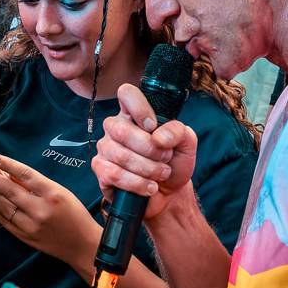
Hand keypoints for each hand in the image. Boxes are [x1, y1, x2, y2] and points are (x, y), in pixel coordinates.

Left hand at [0, 152, 100, 269]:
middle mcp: (41, 209)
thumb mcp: (61, 192)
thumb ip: (37, 184)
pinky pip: (4, 220)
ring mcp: (31, 225)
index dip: (6, 164)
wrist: (83, 245)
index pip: (24, 174)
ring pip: (3, 205)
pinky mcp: (25, 237)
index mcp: (53, 194)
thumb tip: (12, 172)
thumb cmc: (75, 214)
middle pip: (9, 189)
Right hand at [91, 84, 197, 220]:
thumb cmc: (174, 163)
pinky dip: (137, 183)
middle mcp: (116, 127)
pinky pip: (114, 174)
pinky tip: (149, 187)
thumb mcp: (186, 144)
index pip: (126, 93)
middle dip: (149, 149)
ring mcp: (105, 148)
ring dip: (147, 169)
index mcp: (134, 114)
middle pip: (120, 129)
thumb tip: (158, 137)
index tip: (153, 126)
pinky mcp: (101, 170)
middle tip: (165, 159)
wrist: (168, 194)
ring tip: (162, 174)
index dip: (139, 108)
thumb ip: (178, 131)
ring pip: (120, 155)